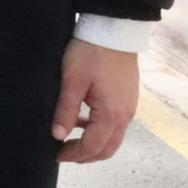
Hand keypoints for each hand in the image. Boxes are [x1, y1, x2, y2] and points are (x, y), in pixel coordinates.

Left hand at [52, 38, 139, 163]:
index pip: (94, 146)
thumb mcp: (72, 81)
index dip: (75, 154)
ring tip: (70, 139)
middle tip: (64, 154)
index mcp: (112, 114)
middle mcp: (126, 115)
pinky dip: (100, 129)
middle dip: (86, 156)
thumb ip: (66, 110)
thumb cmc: (91, 53)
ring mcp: (130, 107)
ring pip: (113, 137)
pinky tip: (82, 120)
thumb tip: (58, 135)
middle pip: (108, 148)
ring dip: (93, 143)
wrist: (114, 31)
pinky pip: (116, 123)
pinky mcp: (128, 99)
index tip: (57, 155)